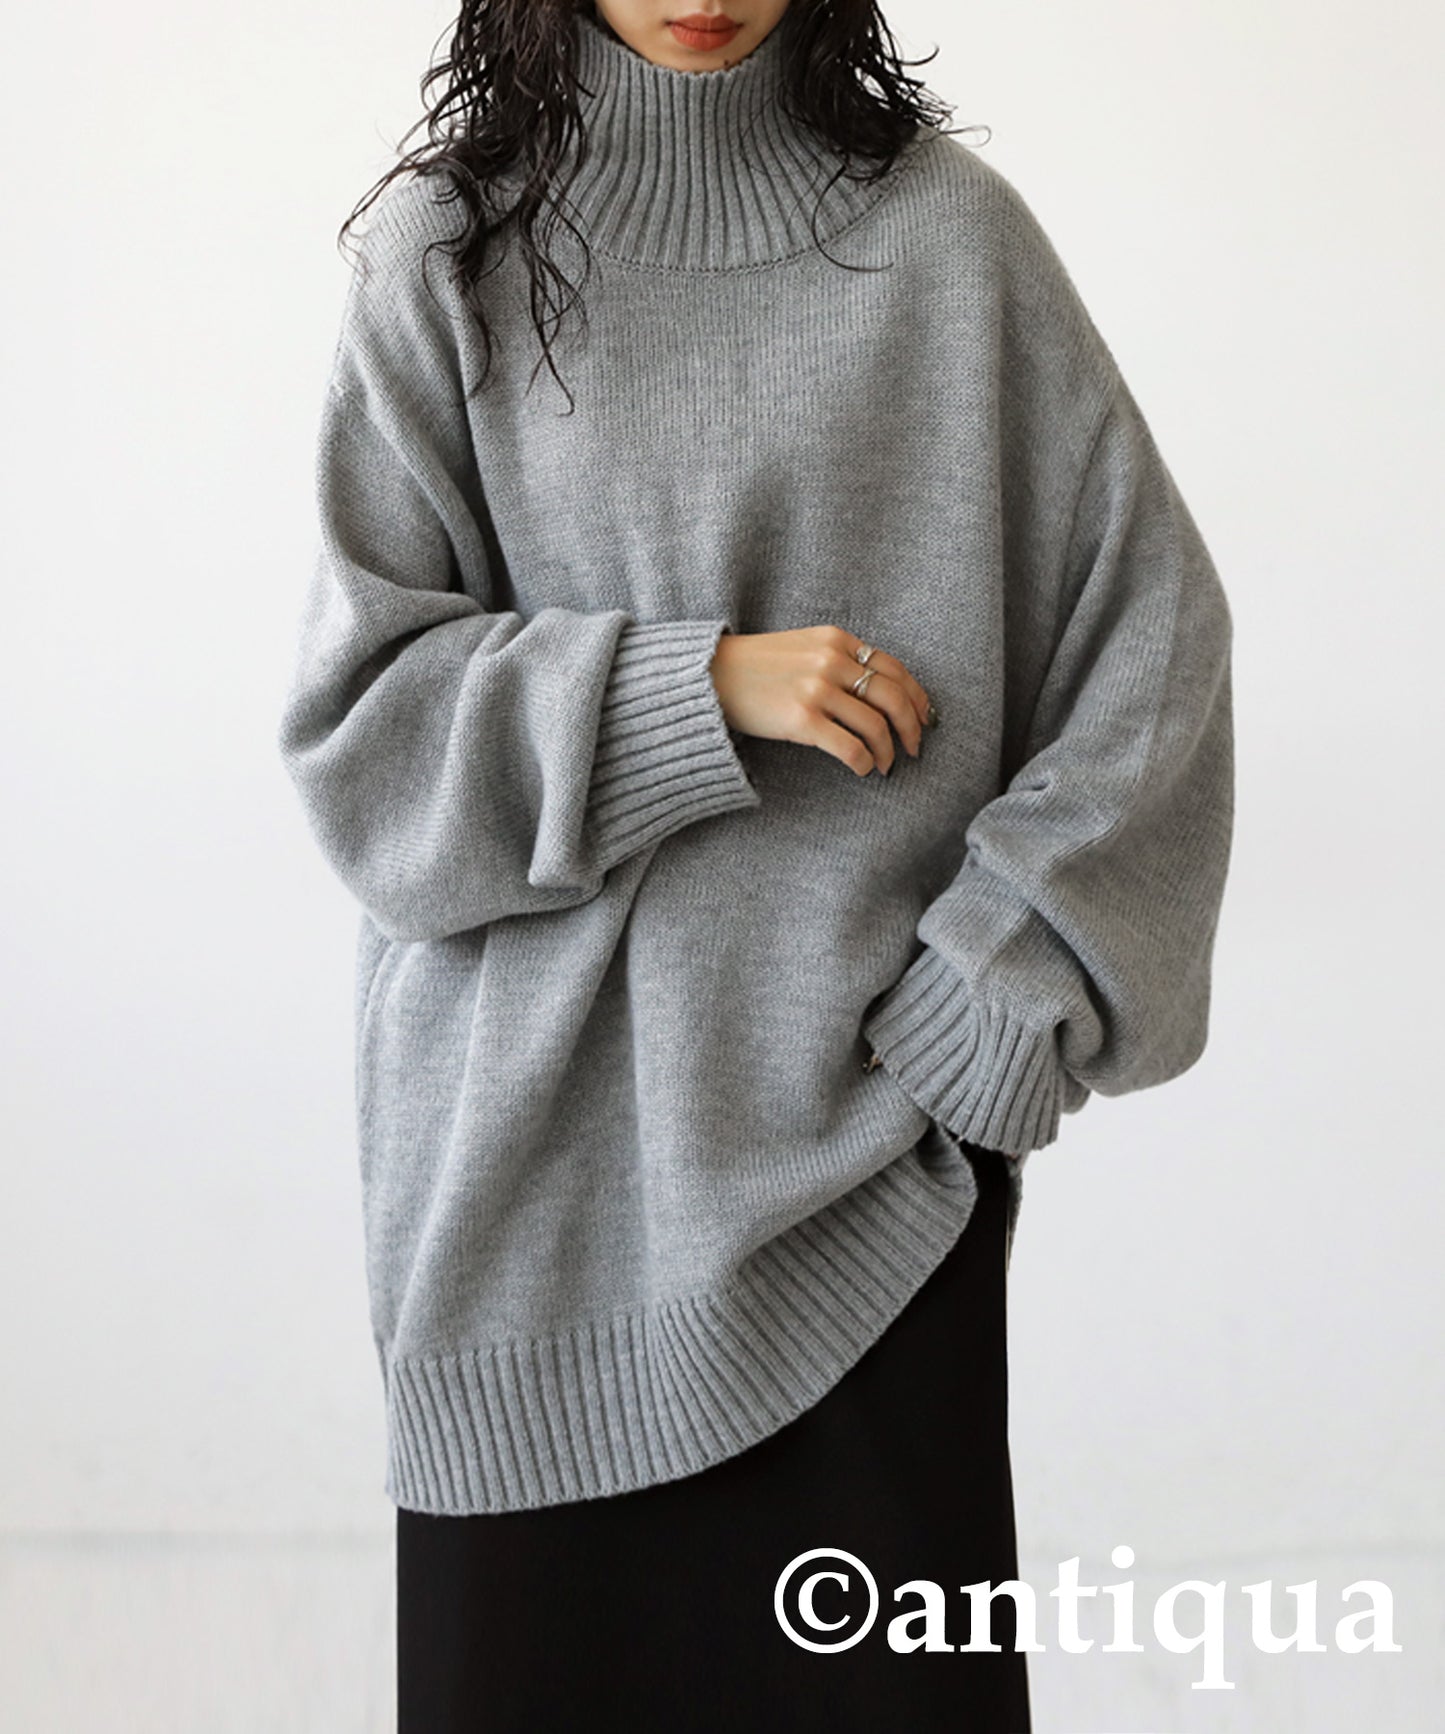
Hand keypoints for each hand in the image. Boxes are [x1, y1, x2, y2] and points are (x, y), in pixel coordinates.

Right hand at [709, 625, 936, 776]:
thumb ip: (837, 660)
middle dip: (912, 727)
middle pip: (893, 696)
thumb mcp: (801, 648)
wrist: (708, 677)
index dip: (916, 697)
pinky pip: (850, 747)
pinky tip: (864, 769)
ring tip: (885, 765)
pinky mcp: (801, 719)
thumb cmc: (754, 668)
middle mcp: (831, 660)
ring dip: (888, 751)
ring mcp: (816, 689)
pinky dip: (865, 762)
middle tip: (915, 749)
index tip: (925, 717)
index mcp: (835, 640)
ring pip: (876, 725)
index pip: (894, 668)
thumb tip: (876, 693)